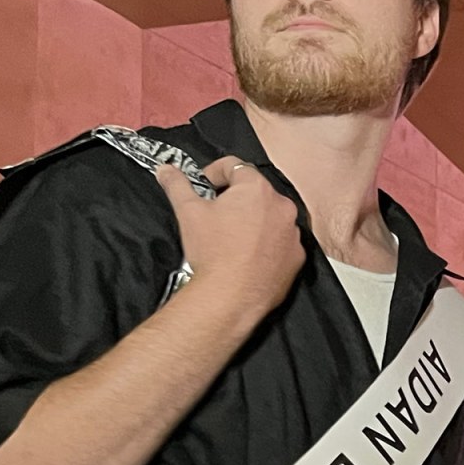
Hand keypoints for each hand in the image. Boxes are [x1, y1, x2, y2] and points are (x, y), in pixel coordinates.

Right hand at [155, 159, 302, 324]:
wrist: (231, 297)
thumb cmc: (212, 252)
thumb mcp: (188, 211)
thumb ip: (177, 184)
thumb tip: (166, 170)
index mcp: (257, 188)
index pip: (234, 167)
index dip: (214, 173)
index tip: (204, 185)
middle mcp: (282, 206)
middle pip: (255, 192)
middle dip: (235, 199)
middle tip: (215, 214)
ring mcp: (293, 233)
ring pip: (270, 217)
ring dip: (253, 221)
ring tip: (232, 237)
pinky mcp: (297, 258)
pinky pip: (281, 242)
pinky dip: (267, 244)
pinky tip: (248, 255)